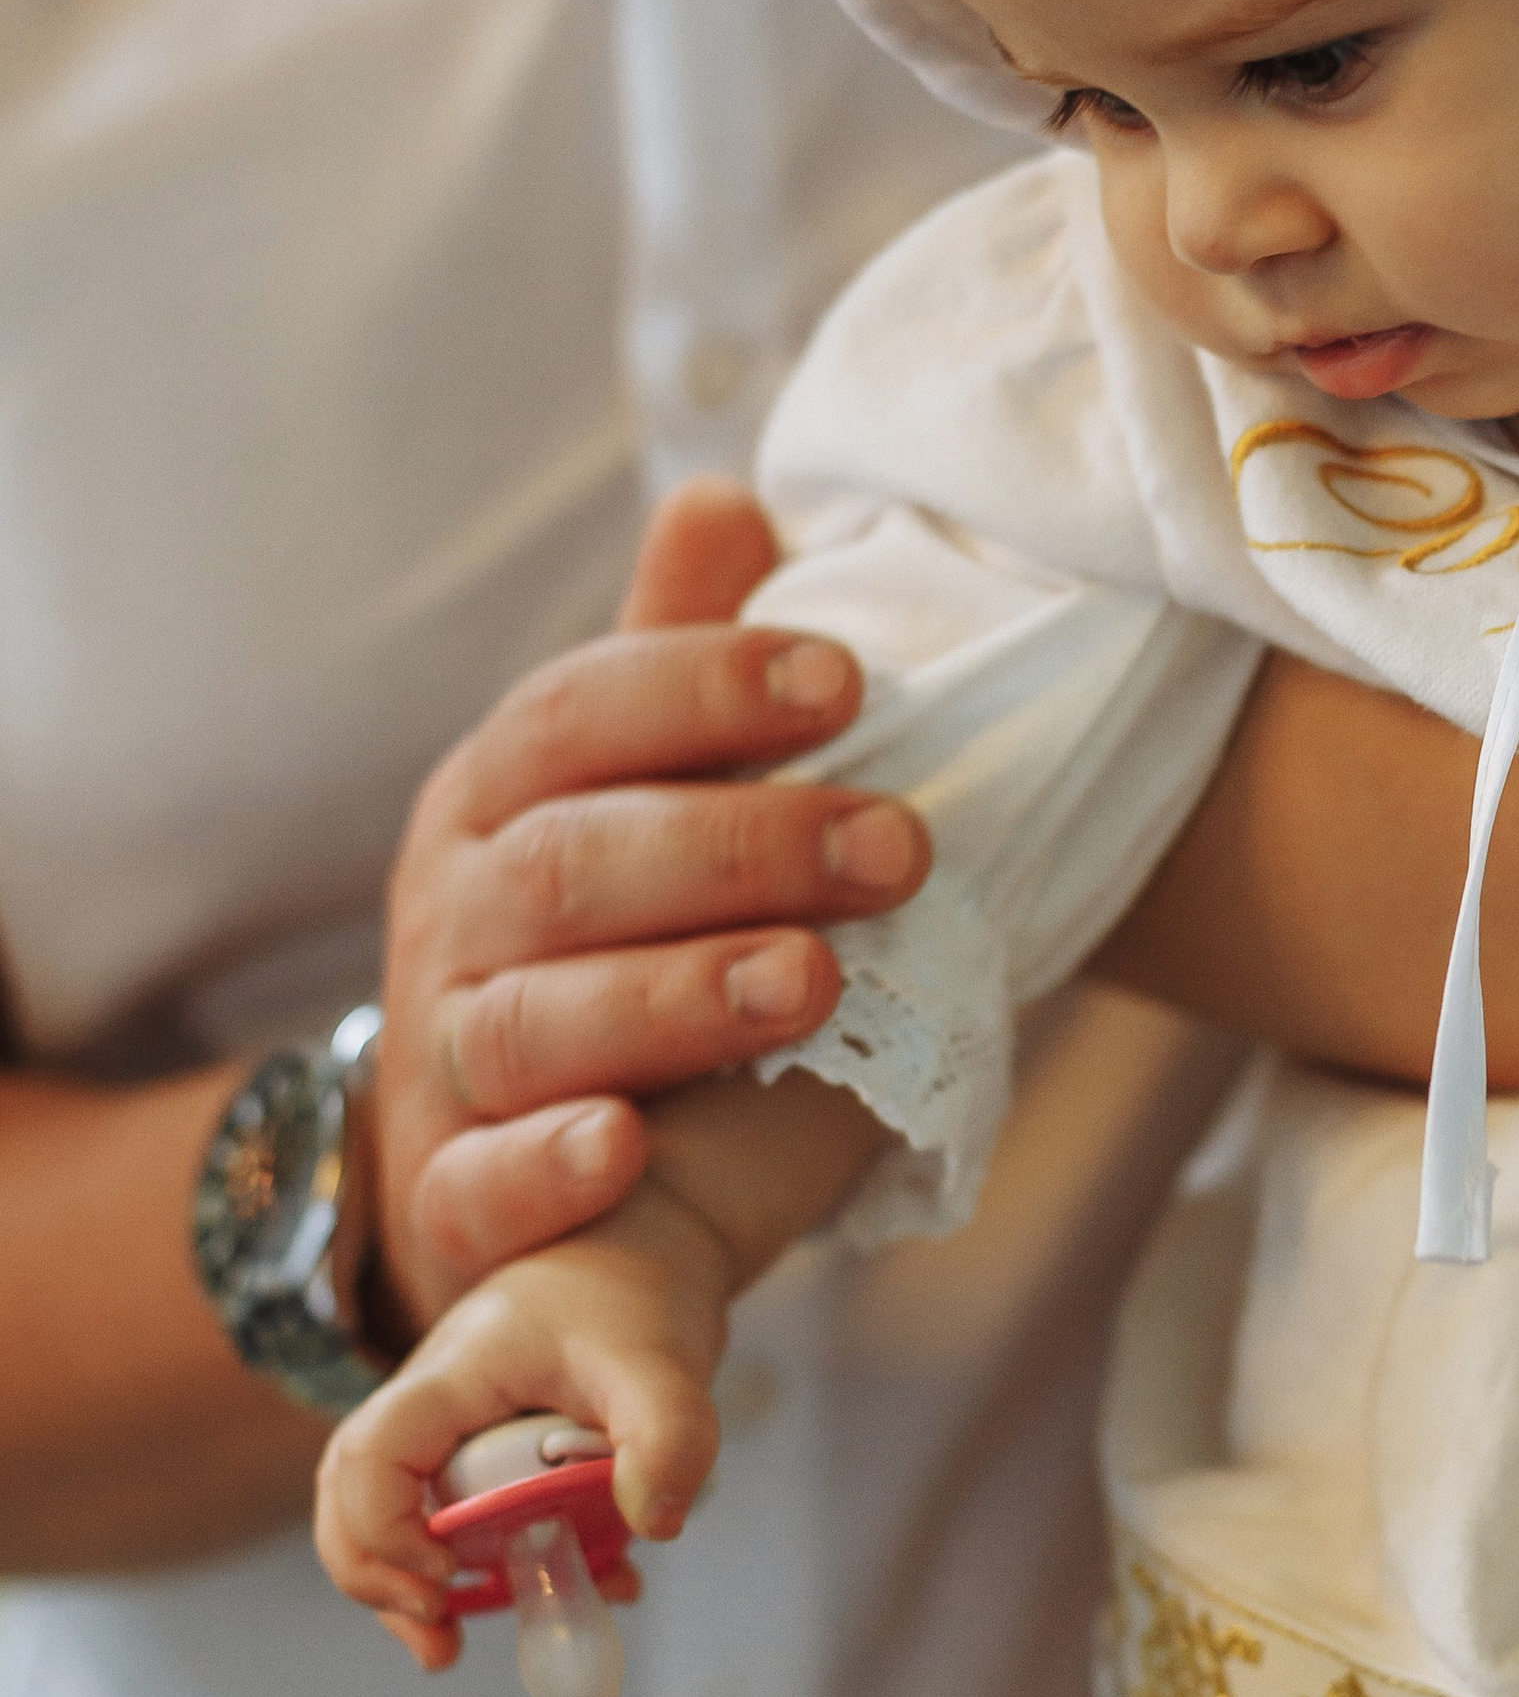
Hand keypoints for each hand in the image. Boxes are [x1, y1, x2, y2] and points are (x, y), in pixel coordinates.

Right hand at [314, 1191, 729, 1671]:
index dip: (383, 1530)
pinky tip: (576, 1591)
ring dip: (418, 1588)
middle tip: (438, 1638)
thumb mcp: (663, 1360)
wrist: (650, 1250)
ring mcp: (456, 1433)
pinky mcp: (491, 1455)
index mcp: (450, 1377)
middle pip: (349, 1497)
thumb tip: (651, 1526)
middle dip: (375, 1577)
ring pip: (396, 1516)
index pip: (365, 1458)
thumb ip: (667, 1435)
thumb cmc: (638, 1293)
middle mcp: (434, 1408)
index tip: (453, 1572)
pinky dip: (494, 1570)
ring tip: (453, 1647)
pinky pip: (465, 1522)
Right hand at [373, 480, 924, 1331]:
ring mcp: (442, 1062)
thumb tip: (728, 495)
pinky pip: (477, 1185)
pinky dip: (546, 1168)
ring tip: (814, 982)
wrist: (478, 1170)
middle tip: (899, 849)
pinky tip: (627, 1148)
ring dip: (675, 996)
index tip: (845, 680)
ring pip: (534, 1020)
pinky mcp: (449, 1202)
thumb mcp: (626, 797)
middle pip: (574, 862)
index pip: (582, 712)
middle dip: (740, 846)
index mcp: (500, 795)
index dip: (704, 685)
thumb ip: (675, 669)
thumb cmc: (599, 948)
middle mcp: (455, 914)